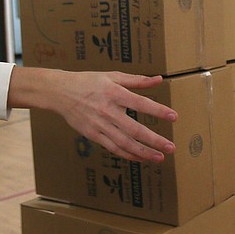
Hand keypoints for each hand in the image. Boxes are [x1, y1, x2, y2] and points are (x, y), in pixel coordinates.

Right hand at [8, 67, 176, 162]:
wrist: (60, 92)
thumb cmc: (88, 81)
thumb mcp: (112, 76)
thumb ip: (137, 80)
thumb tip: (158, 79)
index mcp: (114, 93)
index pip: (141, 103)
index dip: (158, 111)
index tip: (174, 117)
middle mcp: (108, 111)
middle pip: (134, 129)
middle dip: (154, 140)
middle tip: (171, 147)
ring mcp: (99, 125)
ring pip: (124, 143)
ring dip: (143, 152)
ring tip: (159, 157)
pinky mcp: (93, 135)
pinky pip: (113, 148)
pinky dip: (128, 154)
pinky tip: (140, 157)